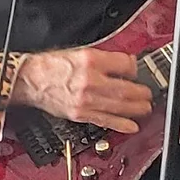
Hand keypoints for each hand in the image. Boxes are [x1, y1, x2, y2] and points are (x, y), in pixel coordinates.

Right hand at [13, 48, 153, 133]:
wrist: (31, 80)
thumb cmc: (51, 66)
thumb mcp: (79, 52)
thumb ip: (102, 59)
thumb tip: (123, 66)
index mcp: (91, 60)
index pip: (124, 64)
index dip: (134, 68)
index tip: (136, 71)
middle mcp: (90, 80)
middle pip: (126, 88)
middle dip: (141, 93)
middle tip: (148, 94)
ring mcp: (86, 100)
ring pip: (119, 106)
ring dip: (136, 109)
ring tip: (145, 109)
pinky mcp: (80, 114)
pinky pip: (105, 121)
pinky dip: (121, 124)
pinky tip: (132, 126)